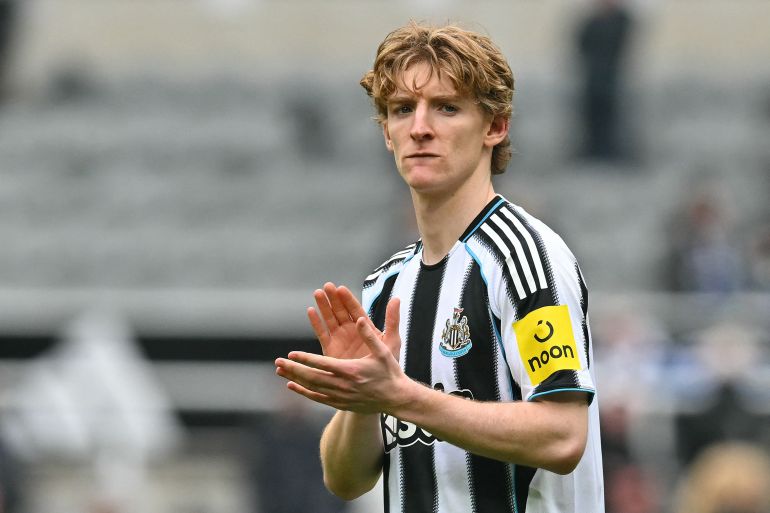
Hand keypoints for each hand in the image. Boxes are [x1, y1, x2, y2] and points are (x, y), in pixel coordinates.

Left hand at [276, 292, 406, 413]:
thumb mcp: (384, 351)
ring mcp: (340, 396)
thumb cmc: (390, 372)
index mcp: (351, 370)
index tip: (291, 354)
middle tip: (278, 362)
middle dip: (293, 369)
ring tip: (279, 371)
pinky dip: (304, 392)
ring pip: (312, 388)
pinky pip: (317, 398)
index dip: (305, 359)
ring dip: (295, 379)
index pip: (323, 364)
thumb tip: (359, 318)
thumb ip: (369, 335)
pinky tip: (292, 386)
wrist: (395, 398)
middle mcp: (343, 385)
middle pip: (312, 377)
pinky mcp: (340, 404)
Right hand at [307, 282, 395, 359]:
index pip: (355, 309)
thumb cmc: (387, 365)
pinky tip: (311, 311)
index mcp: (365, 328)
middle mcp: (351, 331)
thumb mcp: (392, 341)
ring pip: (330, 319)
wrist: (376, 386)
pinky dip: (316, 323)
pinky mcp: (330, 349)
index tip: (341, 289)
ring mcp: (340, 339)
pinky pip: (322, 334)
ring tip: (318, 293)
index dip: (348, 299)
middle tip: (327, 286)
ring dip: (323, 307)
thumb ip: (392, 320)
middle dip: (334, 299)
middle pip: (340, 311)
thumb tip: (396, 299)